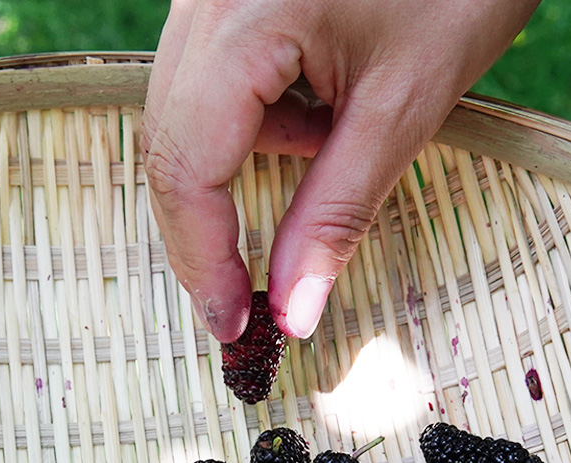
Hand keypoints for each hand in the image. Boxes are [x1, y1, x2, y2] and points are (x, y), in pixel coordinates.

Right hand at [141, 0, 539, 342]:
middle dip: (204, 232)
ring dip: (231, 170)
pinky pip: (209, 81)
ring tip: (324, 149)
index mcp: (243, 18)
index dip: (203, 261)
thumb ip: (336, 214)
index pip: (186, 167)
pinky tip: (315, 108)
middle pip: (165, 145)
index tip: (235, 324)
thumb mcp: (404, 106)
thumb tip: (291, 312)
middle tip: (246, 298)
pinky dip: (251, 123)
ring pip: (181, 116)